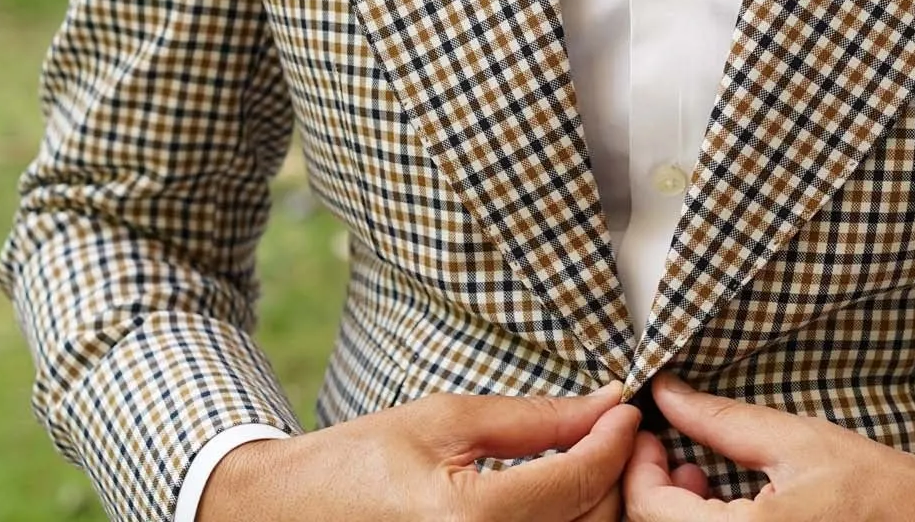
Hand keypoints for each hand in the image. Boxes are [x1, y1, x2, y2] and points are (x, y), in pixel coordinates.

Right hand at [200, 383, 640, 521]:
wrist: (290, 514)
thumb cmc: (358, 464)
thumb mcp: (446, 421)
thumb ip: (535, 419)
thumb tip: (604, 405)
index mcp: (470, 519)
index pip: (579, 480)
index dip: (614, 438)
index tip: (624, 408)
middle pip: (593, 521)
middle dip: (613, 472)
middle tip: (612, 431)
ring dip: (596, 503)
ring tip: (587, 460)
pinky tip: (559, 496)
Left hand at [622, 374, 914, 520]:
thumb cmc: (881, 491)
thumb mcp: (796, 439)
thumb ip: (719, 420)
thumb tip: (667, 394)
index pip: (650, 510)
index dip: (638, 465)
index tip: (650, 432)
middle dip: (652, 488)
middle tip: (673, 448)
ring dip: (673, 510)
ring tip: (701, 474)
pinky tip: (723, 503)